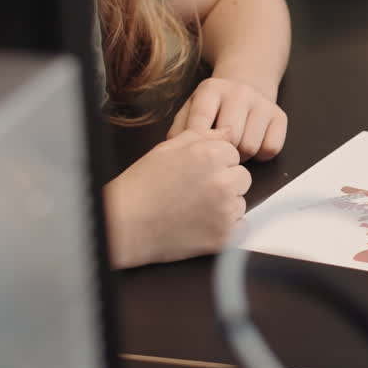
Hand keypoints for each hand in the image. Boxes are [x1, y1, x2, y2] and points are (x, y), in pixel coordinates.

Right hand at [105, 130, 250, 267]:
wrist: (124, 225)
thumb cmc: (141, 187)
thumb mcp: (167, 150)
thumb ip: (201, 137)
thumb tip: (227, 132)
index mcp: (210, 155)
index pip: (233, 154)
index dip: (215, 164)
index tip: (196, 173)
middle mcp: (222, 181)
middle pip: (242, 178)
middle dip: (225, 183)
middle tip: (195, 192)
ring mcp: (225, 211)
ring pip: (240, 203)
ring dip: (224, 206)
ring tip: (193, 209)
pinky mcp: (225, 236)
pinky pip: (240, 227)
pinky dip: (225, 228)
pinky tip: (201, 225)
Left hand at [167, 77, 287, 161]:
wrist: (247, 82)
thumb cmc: (214, 105)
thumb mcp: (192, 109)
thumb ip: (181, 129)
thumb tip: (178, 152)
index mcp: (211, 88)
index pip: (201, 125)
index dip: (199, 145)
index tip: (198, 152)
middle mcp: (239, 92)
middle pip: (230, 138)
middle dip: (223, 152)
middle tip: (219, 152)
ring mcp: (262, 103)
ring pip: (250, 147)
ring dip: (242, 155)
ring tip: (235, 148)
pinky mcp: (280, 116)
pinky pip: (271, 148)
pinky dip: (261, 155)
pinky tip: (254, 144)